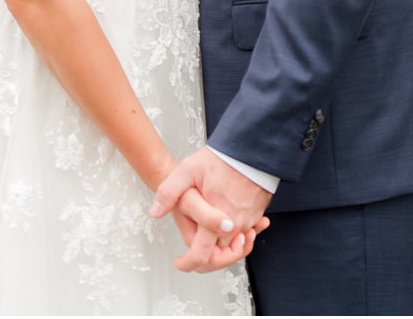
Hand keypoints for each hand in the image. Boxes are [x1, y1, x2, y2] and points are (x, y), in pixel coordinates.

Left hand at [151, 148, 272, 270]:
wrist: (253, 149)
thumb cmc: (223, 159)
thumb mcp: (188, 170)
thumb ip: (169, 192)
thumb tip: (155, 212)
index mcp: (215, 221)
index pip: (202, 256)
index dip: (187, 264)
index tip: (179, 261)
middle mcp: (234, 226)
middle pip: (219, 255)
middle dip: (205, 255)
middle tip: (194, 246)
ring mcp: (248, 220)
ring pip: (233, 245)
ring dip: (222, 245)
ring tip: (208, 233)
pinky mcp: (257, 213)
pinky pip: (246, 232)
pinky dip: (237, 232)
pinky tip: (227, 221)